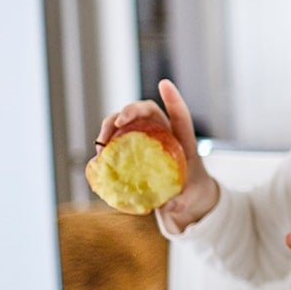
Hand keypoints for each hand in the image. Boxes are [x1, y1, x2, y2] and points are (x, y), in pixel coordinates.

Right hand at [95, 79, 219, 226]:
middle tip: (118, 122)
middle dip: (131, 110)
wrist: (186, 194)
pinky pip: (117, 138)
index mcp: (183, 139)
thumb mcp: (192, 197)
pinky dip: (106, 142)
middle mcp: (163, 132)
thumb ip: (183, 201)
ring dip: (112, 125)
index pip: (180, 114)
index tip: (164, 84)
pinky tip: (98, 155)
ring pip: (128, 121)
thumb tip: (171, 205)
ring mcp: (146, 137)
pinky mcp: (133, 146)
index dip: (173, 98)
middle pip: (147, 111)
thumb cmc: (192, 189)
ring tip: (101, 142)